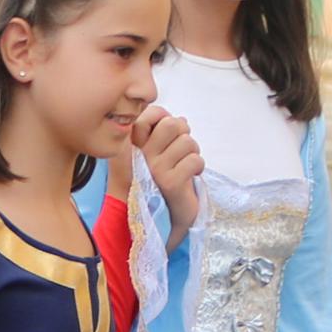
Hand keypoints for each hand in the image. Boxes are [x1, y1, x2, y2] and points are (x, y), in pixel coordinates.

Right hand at [133, 105, 203, 233]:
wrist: (162, 218)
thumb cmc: (161, 181)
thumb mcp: (155, 152)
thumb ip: (161, 132)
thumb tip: (180, 119)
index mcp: (132, 145)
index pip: (149, 114)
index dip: (164, 117)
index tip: (168, 134)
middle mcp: (140, 155)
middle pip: (171, 124)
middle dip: (183, 133)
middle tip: (181, 149)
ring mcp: (154, 169)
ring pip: (187, 141)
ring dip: (193, 152)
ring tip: (185, 165)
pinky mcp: (171, 182)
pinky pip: (195, 160)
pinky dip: (199, 167)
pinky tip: (191, 176)